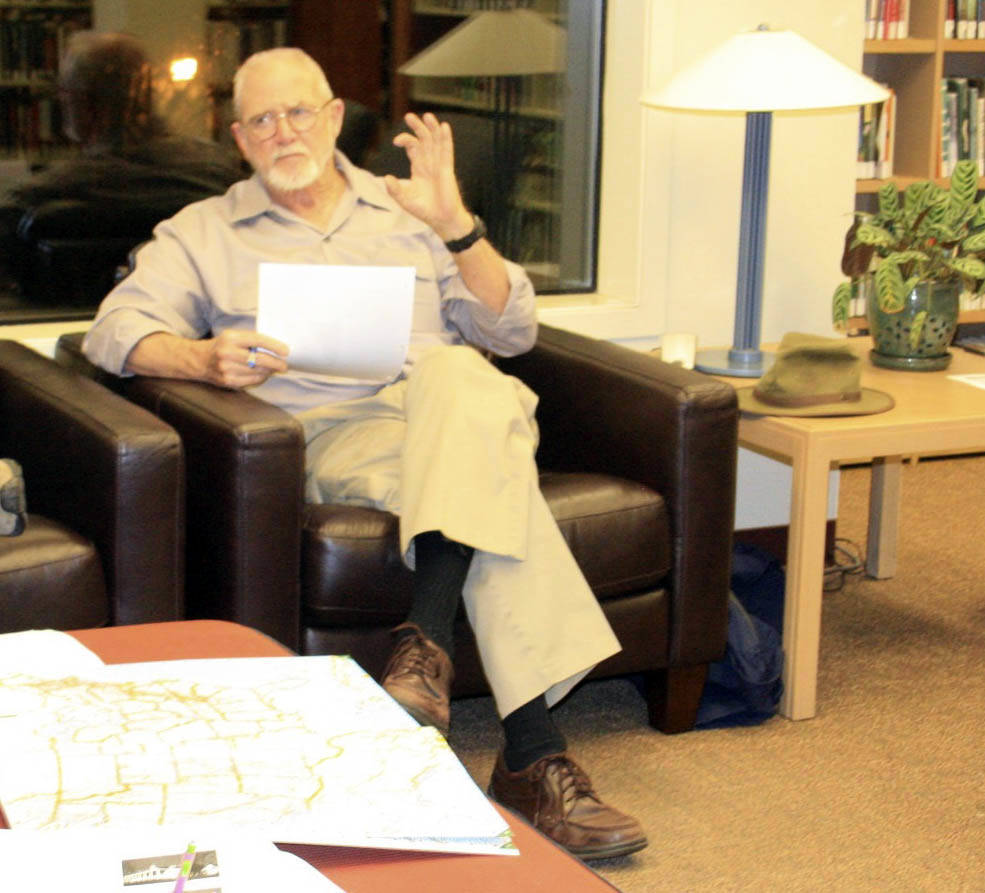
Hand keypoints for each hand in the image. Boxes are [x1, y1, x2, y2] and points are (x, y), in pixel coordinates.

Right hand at [198, 329, 288, 388]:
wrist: (197, 360)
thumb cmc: (221, 346)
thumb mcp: (232, 336)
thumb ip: (250, 340)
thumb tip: (275, 348)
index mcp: (230, 338)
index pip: (257, 340)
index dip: (274, 346)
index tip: (286, 351)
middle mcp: (227, 352)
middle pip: (260, 359)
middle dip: (276, 363)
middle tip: (284, 364)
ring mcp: (226, 368)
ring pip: (257, 372)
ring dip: (269, 371)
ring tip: (275, 369)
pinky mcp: (227, 381)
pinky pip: (251, 380)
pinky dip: (260, 378)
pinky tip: (263, 374)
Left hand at [384, 112, 473, 241]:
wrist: (441, 219)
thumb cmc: (424, 210)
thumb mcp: (404, 199)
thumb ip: (395, 189)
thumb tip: (386, 178)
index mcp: (418, 167)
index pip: (412, 147)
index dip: (405, 139)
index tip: (396, 141)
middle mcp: (429, 163)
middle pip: (423, 139)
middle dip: (417, 127)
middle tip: (409, 116)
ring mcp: (438, 164)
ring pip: (436, 141)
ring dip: (432, 128)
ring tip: (427, 115)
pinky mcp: (447, 169)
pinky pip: (447, 151)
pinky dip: (446, 138)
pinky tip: (444, 127)